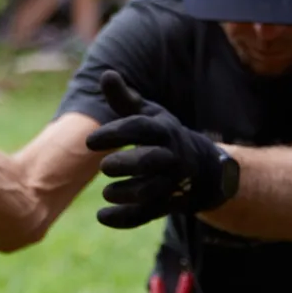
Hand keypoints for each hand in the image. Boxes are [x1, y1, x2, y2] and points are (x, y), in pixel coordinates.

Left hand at [85, 71, 235, 227]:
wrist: (202, 168)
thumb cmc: (163, 136)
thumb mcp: (147, 114)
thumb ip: (124, 99)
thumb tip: (106, 73)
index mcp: (163, 130)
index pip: (138, 129)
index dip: (113, 134)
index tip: (89, 142)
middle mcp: (171, 156)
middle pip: (149, 161)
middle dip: (125, 164)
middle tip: (105, 166)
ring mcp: (172, 182)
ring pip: (149, 191)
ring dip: (125, 193)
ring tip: (107, 192)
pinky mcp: (168, 204)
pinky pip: (147, 215)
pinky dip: (124, 219)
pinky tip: (102, 217)